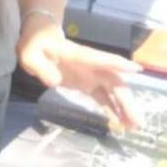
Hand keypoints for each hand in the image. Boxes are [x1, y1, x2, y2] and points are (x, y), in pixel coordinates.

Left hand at [17, 25, 141, 129]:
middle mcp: (90, 65)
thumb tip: (54, 80)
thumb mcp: (29, 54)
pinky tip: (119, 122)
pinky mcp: (86, 82)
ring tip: (132, 127)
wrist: (38, 39)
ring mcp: (90, 74)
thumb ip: (40, 66)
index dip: (116, 63)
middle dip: (126, 100)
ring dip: (123, 107)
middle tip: (137, 122)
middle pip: (113, 81)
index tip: (136, 69)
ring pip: (113, 90)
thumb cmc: (34, 44)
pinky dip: (111, 108)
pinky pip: (103, 96)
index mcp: (77, 56)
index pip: (99, 59)